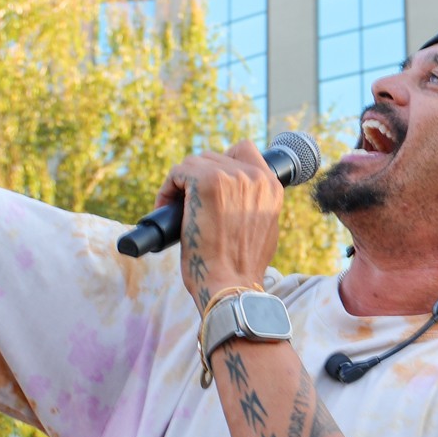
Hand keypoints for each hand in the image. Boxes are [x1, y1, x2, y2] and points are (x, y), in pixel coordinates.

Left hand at [160, 140, 283, 304]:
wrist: (231, 285)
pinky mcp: (206, 181)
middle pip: (214, 157)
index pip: (244, 151)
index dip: (223, 165)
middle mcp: (255, 177)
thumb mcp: (263, 229)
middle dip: (198, 178)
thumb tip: (234, 198)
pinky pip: (178, 172)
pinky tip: (166, 208)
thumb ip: (254, 204)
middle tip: (188, 204)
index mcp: (271, 187)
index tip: (211, 188)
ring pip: (194, 163)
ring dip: (182, 184)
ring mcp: (231, 177)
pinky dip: (168, 190)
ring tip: (176, 209)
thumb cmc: (241, 268)